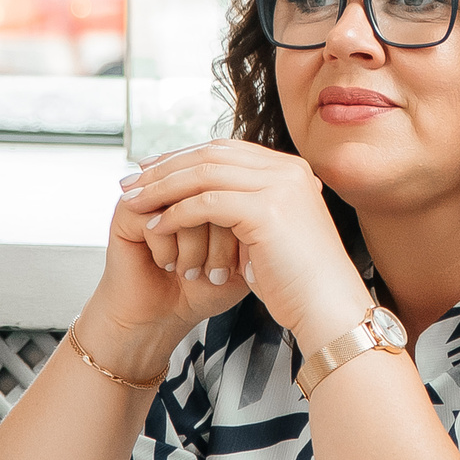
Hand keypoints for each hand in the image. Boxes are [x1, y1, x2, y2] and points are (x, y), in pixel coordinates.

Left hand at [112, 140, 371, 343]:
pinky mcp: (266, 210)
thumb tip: (205, 200)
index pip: (225, 149)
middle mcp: (287, 169)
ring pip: (203, 175)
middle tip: (130, 182)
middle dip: (165, 168)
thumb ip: (248, 208)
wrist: (329, 310)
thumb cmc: (300, 283)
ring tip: (131, 201)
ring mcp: (279, 186)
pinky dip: (175, 213)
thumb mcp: (273, 234)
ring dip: (162, 188)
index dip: (184, 158)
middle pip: (210, 155)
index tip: (150, 171)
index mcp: (290, 170)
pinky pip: (206, 203)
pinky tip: (154, 226)